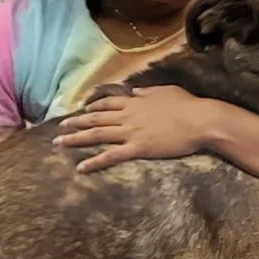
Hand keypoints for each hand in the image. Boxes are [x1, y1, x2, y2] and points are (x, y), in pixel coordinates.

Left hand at [54, 84, 218, 172]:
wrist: (200, 120)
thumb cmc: (188, 105)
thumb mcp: (166, 91)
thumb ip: (147, 92)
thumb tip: (134, 91)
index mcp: (135, 102)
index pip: (107, 104)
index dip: (92, 107)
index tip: (81, 110)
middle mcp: (128, 116)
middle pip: (95, 119)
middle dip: (75, 123)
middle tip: (59, 127)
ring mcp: (131, 132)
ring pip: (97, 135)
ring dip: (76, 139)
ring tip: (58, 143)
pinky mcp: (138, 148)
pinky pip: (111, 156)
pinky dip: (94, 162)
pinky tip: (80, 167)